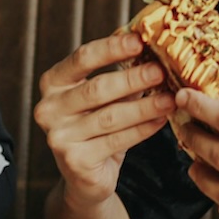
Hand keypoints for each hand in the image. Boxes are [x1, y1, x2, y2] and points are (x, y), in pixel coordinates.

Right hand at [35, 32, 174, 206]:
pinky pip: (116, 141)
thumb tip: (151, 46)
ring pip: (109, 117)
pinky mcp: (75, 161)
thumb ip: (119, 74)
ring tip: (169, 99)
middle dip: (132, 79)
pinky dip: (142, 130)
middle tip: (160, 71)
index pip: (82, 58)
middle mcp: (49, 108)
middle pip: (96, 88)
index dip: (111, 48)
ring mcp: (59, 137)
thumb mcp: (103, 97)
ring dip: (144, 106)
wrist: (85, 177)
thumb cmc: (96, 127)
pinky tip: (160, 121)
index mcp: (53, 83)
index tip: (139, 41)